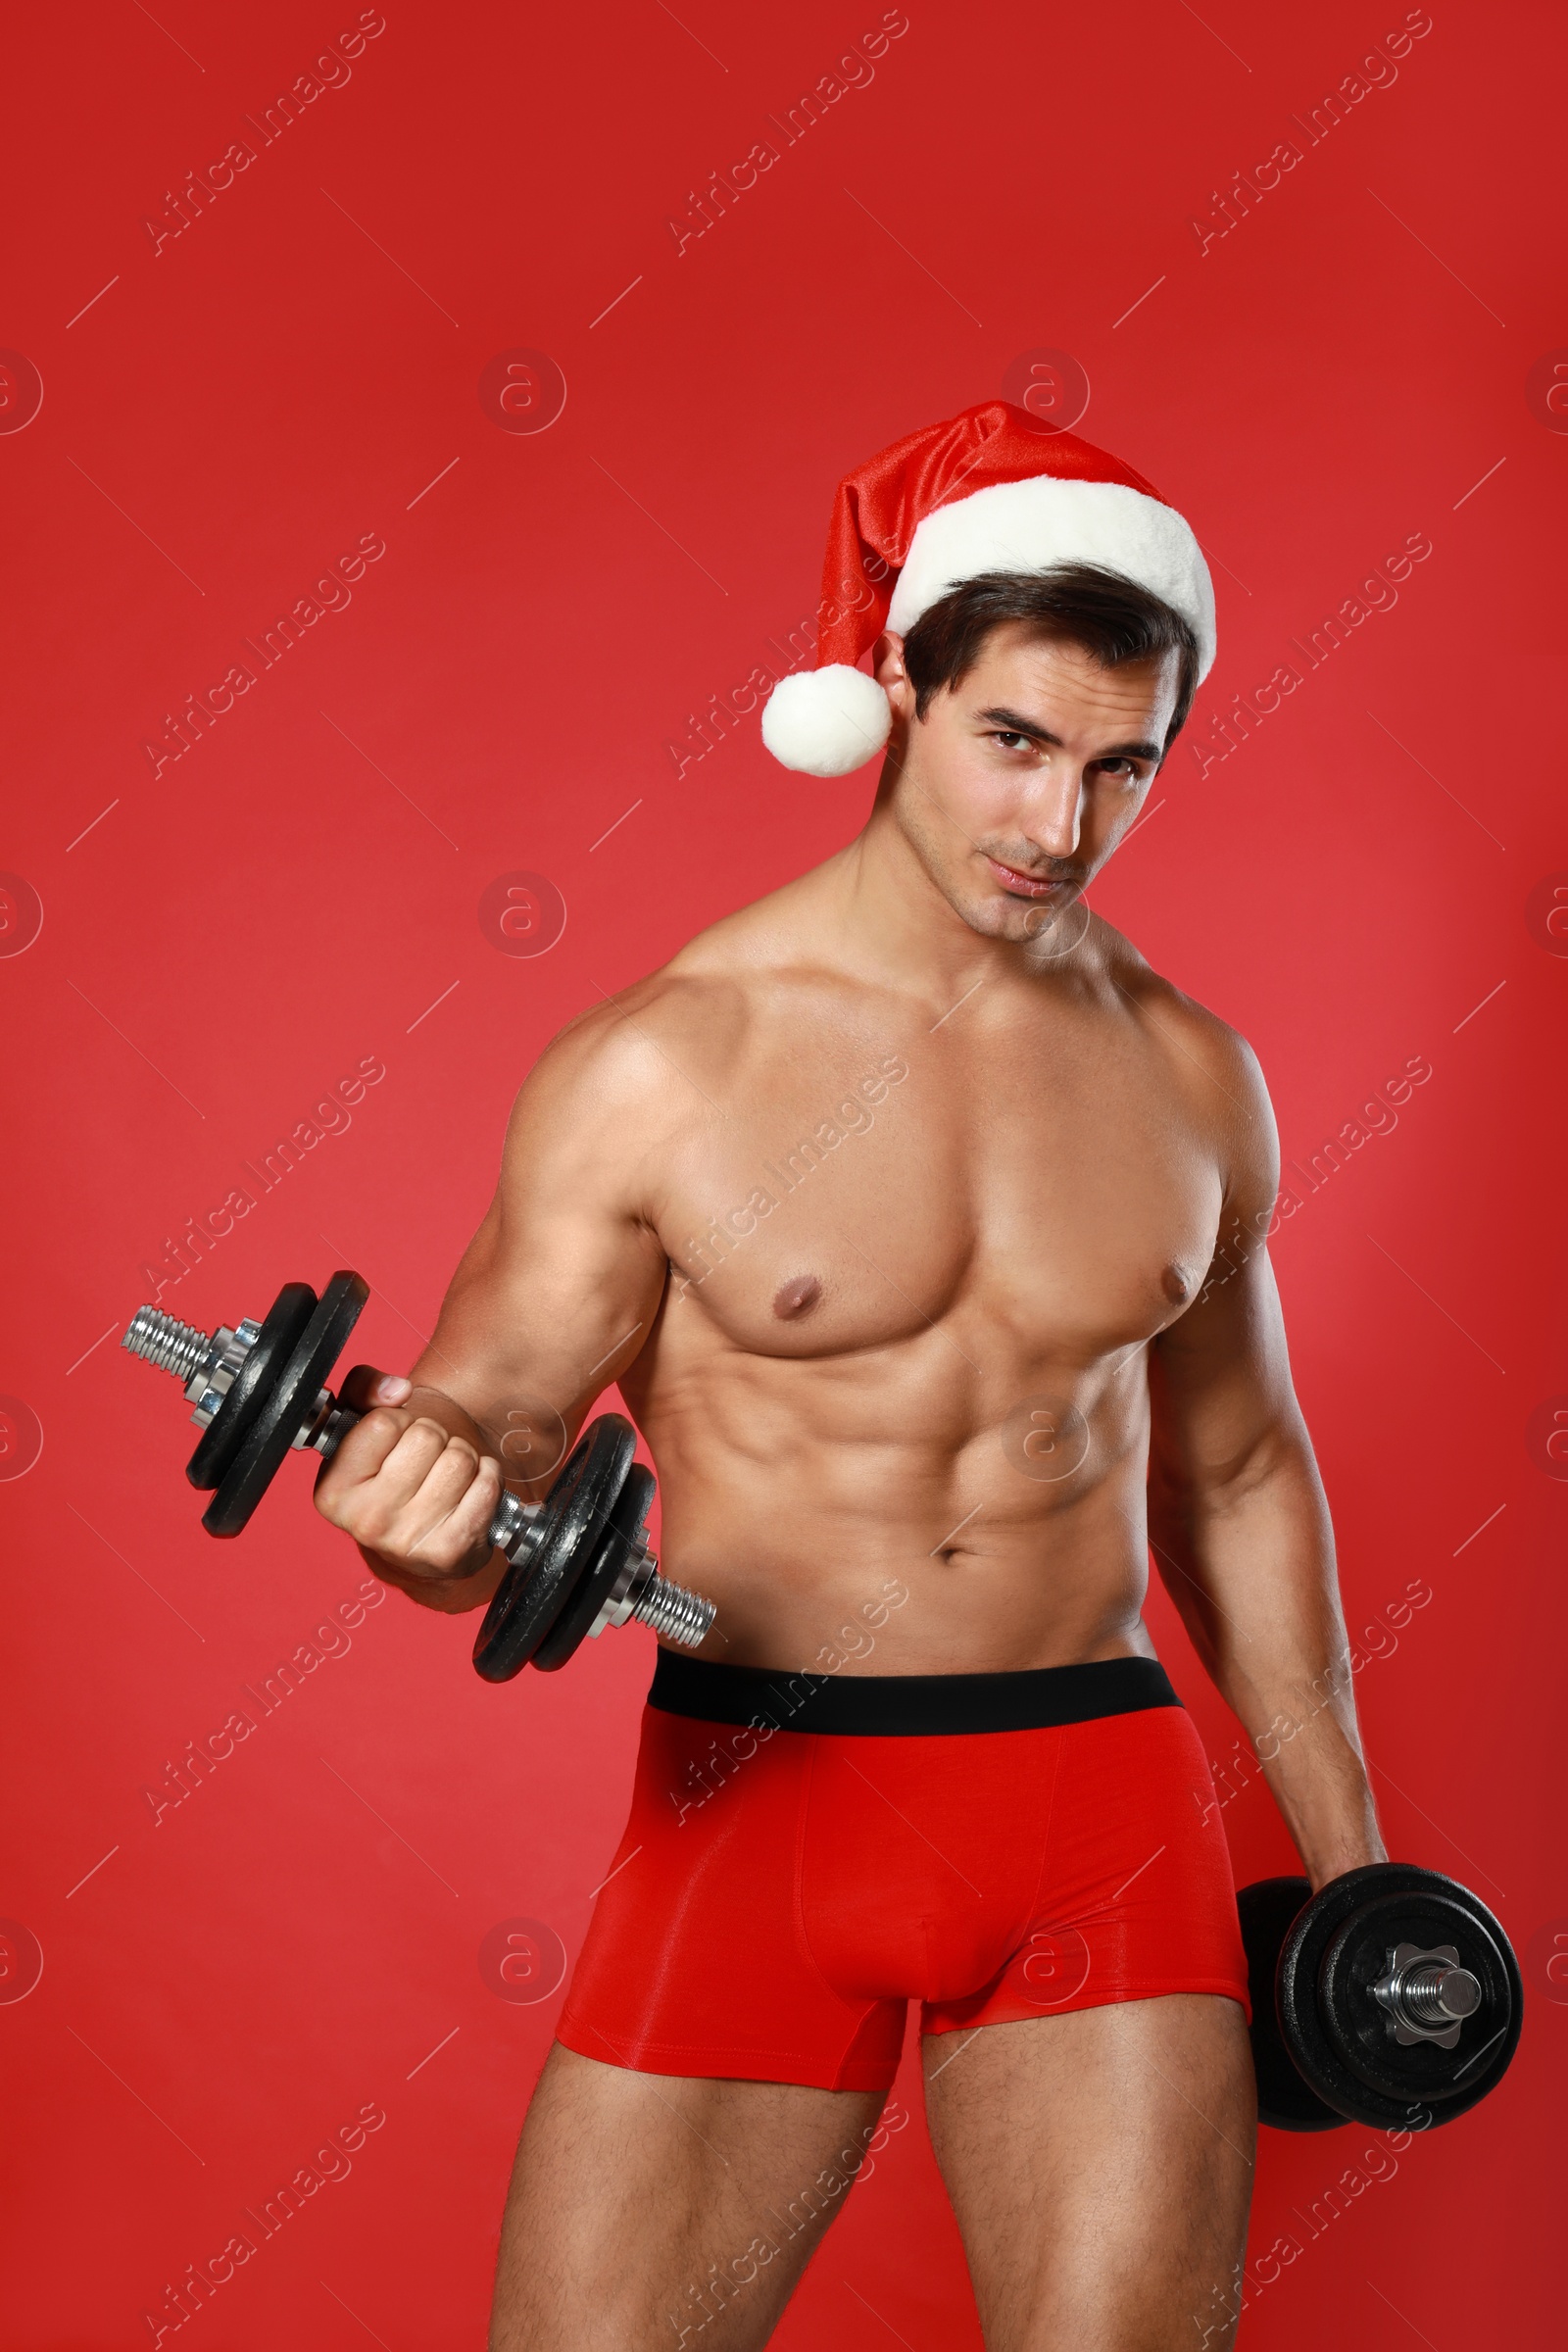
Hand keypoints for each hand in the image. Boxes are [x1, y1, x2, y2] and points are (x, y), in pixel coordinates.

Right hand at [313, 1365, 506, 1613]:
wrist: (422, 1536)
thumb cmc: (394, 1470)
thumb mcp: (363, 1423)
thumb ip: (364, 1388)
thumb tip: (396, 1390)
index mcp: (333, 1491)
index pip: (383, 1423)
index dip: (398, 1420)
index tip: (395, 1438)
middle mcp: (365, 1521)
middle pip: (426, 1437)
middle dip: (434, 1437)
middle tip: (425, 1458)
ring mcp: (407, 1541)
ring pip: (459, 1459)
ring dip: (462, 1457)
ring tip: (445, 1475)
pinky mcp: (450, 1552)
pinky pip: (486, 1485)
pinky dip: (487, 1478)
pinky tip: (468, 1490)